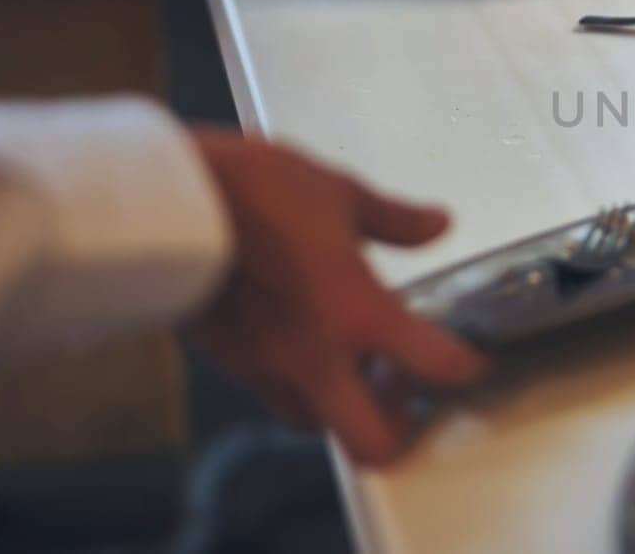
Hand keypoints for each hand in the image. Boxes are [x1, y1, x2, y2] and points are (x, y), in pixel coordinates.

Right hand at [186, 130, 487, 465]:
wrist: (162, 208)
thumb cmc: (252, 193)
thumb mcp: (339, 192)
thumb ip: (393, 220)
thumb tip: (437, 224)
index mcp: (360, 313)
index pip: (437, 365)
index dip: (465, 369)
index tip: (472, 363)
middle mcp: (317, 358)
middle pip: (372, 442)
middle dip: (396, 428)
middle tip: (402, 391)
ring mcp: (267, 369)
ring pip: (316, 421)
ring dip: (341, 405)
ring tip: (351, 362)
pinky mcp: (226, 363)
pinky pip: (272, 391)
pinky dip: (295, 379)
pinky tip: (298, 338)